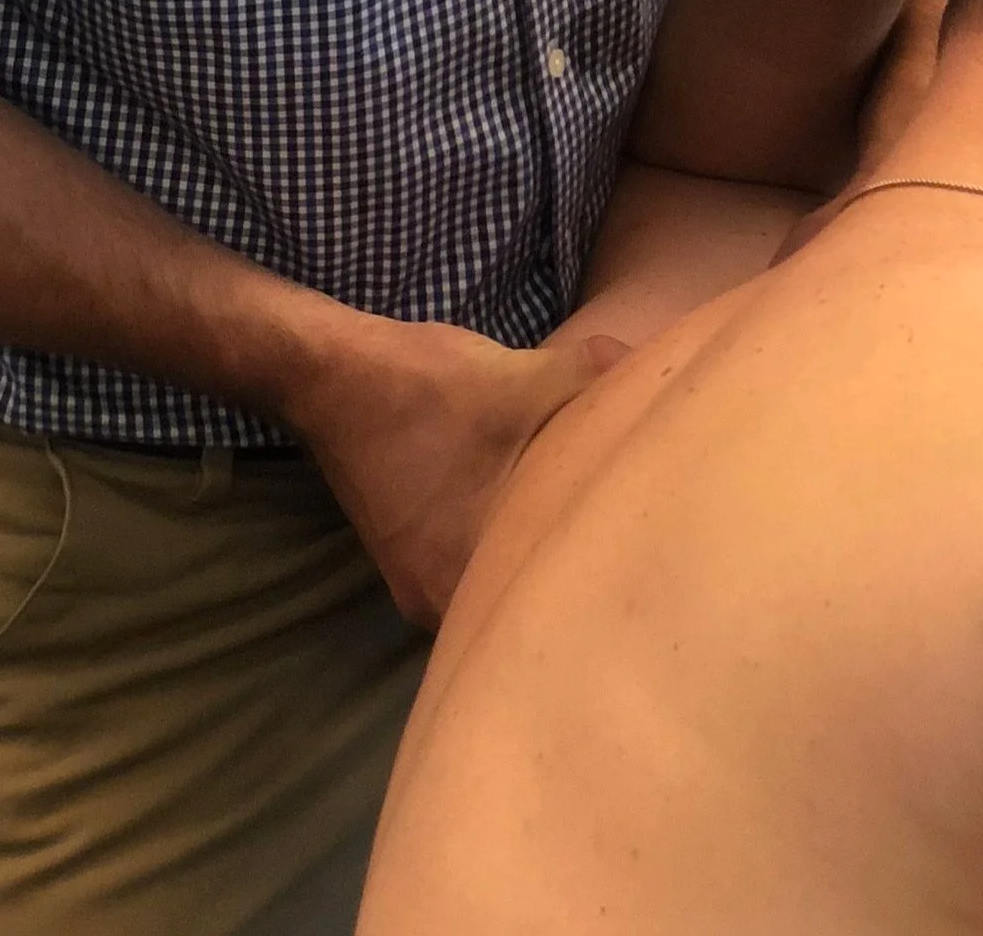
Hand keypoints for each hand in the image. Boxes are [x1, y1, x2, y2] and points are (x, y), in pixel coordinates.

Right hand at [287, 315, 625, 625]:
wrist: (330, 374)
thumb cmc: (425, 389)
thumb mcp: (523, 378)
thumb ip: (594, 379)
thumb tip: (652, 365)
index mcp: (465, 579)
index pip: (549, 617)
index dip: (600, 599)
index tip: (643, 579)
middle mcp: (437, 605)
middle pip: (522, 611)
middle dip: (571, 580)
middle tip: (633, 559)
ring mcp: (417, 585)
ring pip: (494, 588)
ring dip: (534, 558)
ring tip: (592, 536)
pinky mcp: (409, 558)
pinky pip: (471, 567)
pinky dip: (504, 544)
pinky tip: (535, 515)